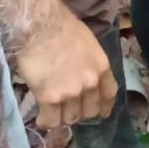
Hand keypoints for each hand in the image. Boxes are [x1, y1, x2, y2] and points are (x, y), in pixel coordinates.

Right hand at [15, 2, 117, 127]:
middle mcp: (90, 83)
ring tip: (52, 110)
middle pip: (89, 111)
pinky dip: (46, 121)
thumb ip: (89, 63)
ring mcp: (71, 92)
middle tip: (67, 107)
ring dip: (62, 116)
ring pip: (70, 118)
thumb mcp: (87, 42)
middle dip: (79, 111)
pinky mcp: (51, 98)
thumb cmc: (60, 26)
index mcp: (101, 67)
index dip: (104, 106)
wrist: (39, 25)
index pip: (109, 94)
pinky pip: (51, 121)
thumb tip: (82, 74)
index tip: (100, 112)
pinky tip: (42, 117)